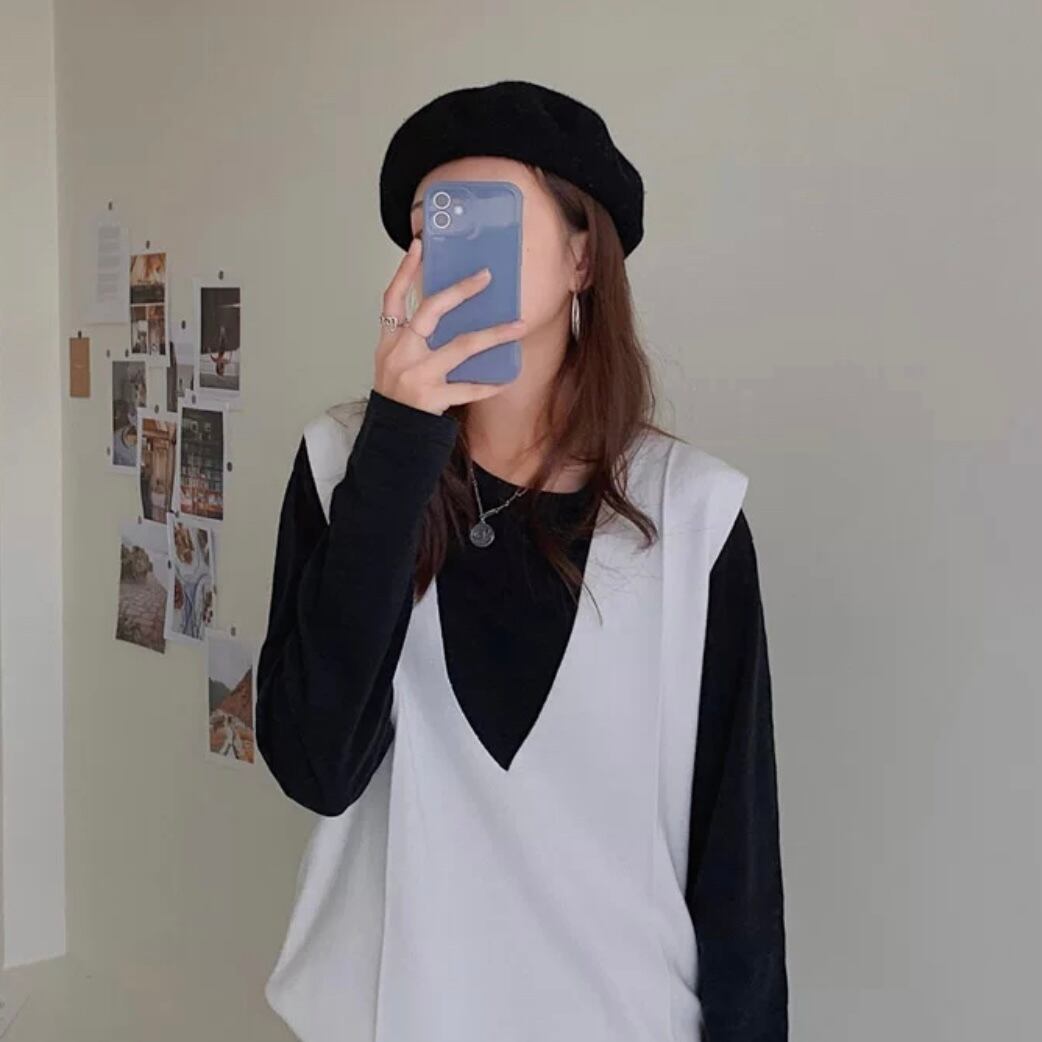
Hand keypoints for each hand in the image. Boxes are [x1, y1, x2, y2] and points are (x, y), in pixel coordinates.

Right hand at [374, 236, 524, 415]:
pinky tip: (508, 378)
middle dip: (459, 291)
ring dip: (493, 335)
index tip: (420, 246)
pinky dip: (489, 384)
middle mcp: (401, 354)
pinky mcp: (431, 399)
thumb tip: (448, 309)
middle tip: (485, 277)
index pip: (392, 298)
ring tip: (518, 326)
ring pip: (460, 347)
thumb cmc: (398, 395)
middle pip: (430, 312)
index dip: (405, 271)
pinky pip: (468, 388)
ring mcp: (416, 376)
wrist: (392, 435)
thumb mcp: (394, 360)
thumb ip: (413, 336)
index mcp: (390, 341)